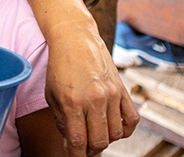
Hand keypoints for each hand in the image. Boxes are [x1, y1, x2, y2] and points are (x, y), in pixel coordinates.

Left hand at [44, 23, 138, 155]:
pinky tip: (113, 127)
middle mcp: (94, 100)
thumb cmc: (59, 66)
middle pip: (99, 142)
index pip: (77, 141)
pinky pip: (131, 120)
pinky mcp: (123, 90)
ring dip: (105, 140)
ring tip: (94, 134)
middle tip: (82, 147)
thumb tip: (70, 142)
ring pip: (115, 134)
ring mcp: (111, 95)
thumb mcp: (51, 94)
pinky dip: (124, 130)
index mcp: (72, 101)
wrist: (75, 38)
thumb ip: (61, 120)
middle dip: (89, 151)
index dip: (75, 156)